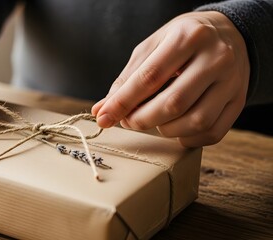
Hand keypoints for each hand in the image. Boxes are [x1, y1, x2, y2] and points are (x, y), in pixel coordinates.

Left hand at [92, 11, 249, 146]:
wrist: (227, 33)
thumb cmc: (182, 41)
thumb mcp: (152, 48)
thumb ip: (127, 79)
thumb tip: (103, 110)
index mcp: (188, 37)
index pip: (149, 78)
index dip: (123, 102)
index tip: (104, 118)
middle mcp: (216, 58)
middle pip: (173, 103)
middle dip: (142, 120)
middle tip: (129, 121)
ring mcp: (232, 81)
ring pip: (195, 122)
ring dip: (165, 130)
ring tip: (154, 120)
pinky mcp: (239, 100)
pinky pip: (212, 133)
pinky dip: (187, 138)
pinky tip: (176, 129)